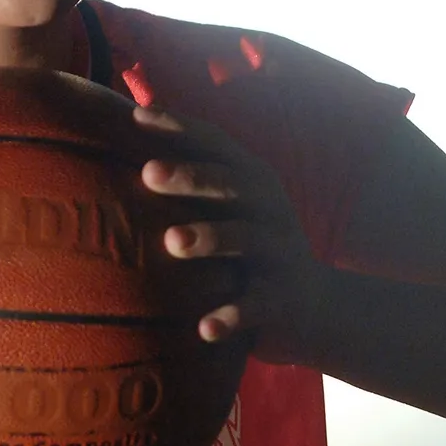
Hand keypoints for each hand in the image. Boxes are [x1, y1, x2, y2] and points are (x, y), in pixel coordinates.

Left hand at [135, 105, 321, 363]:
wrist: (315, 305)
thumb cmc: (250, 245)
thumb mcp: (233, 206)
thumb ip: (195, 176)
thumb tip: (129, 134)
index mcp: (252, 179)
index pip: (215, 144)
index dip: (179, 127)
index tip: (136, 115)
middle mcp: (269, 208)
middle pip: (230, 185)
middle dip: (190, 177)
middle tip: (148, 173)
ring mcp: (279, 252)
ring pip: (245, 239)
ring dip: (210, 237)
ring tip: (173, 242)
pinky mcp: (283, 298)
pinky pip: (257, 306)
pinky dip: (232, 316)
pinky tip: (205, 329)